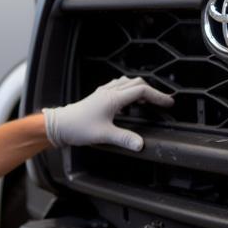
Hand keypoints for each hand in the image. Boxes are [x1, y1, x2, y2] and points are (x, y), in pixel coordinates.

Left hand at [43, 76, 173, 151]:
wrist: (59, 125)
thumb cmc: (78, 128)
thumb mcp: (104, 135)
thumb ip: (124, 139)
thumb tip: (140, 144)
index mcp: (113, 98)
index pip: (141, 91)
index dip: (157, 96)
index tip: (168, 103)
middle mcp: (109, 92)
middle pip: (136, 83)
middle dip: (152, 91)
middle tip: (162, 101)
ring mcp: (103, 92)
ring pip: (126, 83)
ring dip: (139, 88)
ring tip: (148, 99)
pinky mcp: (98, 96)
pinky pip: (117, 86)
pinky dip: (128, 90)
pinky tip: (127, 101)